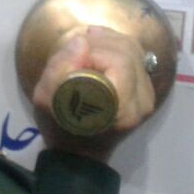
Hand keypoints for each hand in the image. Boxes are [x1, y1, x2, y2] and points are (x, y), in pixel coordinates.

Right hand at [30, 26, 156, 162]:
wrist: (79, 152)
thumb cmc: (59, 127)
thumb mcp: (45, 99)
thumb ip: (59, 67)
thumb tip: (81, 41)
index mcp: (120, 107)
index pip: (119, 60)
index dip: (95, 49)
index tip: (74, 55)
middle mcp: (141, 102)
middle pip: (129, 52)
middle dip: (102, 42)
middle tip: (78, 45)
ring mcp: (147, 98)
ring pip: (135, 51)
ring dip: (110, 42)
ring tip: (87, 45)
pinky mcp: (146, 93)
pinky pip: (136, 59)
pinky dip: (116, 50)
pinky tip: (98, 52)